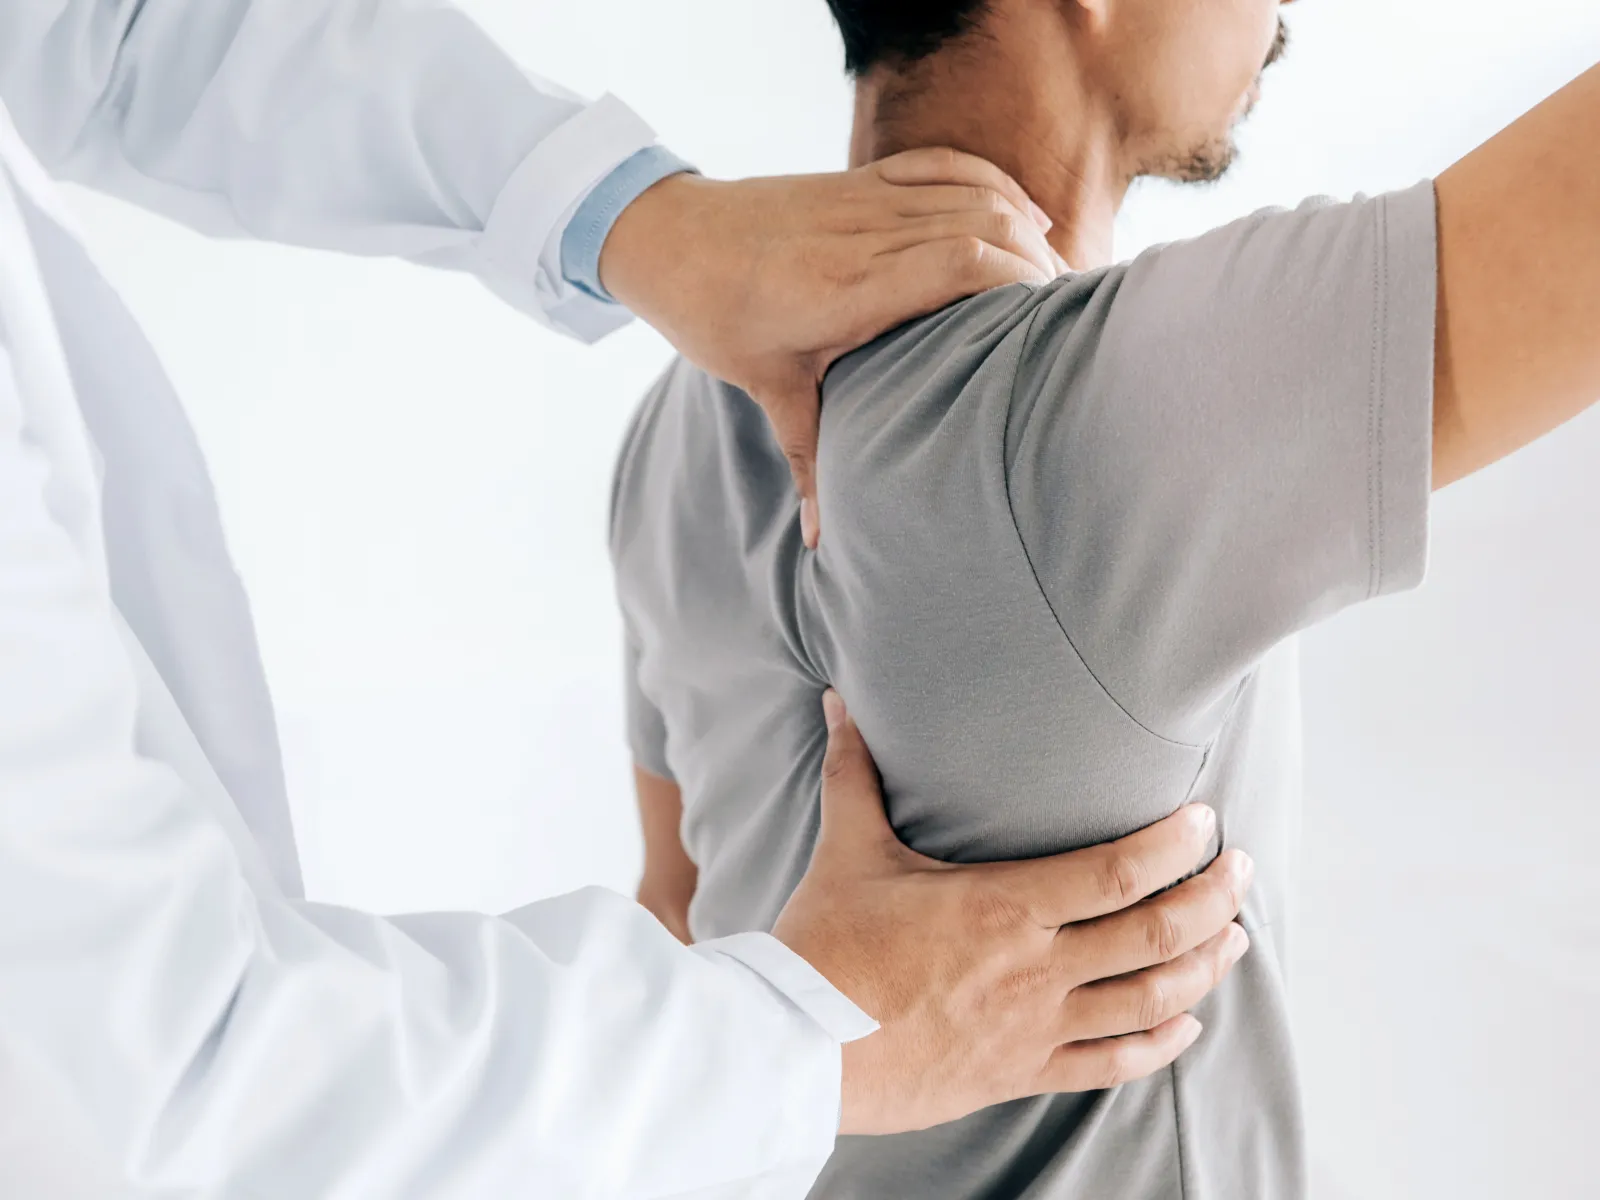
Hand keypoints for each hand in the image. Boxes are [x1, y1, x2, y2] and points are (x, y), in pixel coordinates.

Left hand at [598, 150, 1066, 547]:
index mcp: (845, 286)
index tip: (1050, 321)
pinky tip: (1027, 216)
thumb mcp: (764, 388)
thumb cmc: (712, 315)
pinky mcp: (860, 178)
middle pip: (984, 224)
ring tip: (1058, 280)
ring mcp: (864, 198)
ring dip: (1025, 228)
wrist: (666, 238)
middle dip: (1039, 264)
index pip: (958, 262)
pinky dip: (994, 183)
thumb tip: (821, 543)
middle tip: (1069, 316)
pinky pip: (944, 165)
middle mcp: (864, 233)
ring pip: (973, 192)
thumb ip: (808, 459)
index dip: (1018, 281)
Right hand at [771, 692, 1252, 1136]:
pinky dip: (1159, 1044)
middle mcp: (1035, 969)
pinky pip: (1111, 1064)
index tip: (1206, 822)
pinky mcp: (1020, 1072)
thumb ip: (855, 773)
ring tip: (1234, 940)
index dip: (1177, 845)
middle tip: (1243, 872)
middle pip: (1157, 935)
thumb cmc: (825, 947)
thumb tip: (838, 703)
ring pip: (1150, 1002)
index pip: (1120, 871)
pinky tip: (1185, 1024)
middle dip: (1215, 900)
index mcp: (1004, 907)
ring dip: (1203, 968)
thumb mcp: (847, 850)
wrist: (796, 1048)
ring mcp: (1034, 1027)